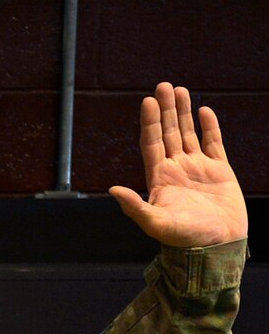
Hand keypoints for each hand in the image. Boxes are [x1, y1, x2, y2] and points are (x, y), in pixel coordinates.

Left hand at [109, 82, 247, 247]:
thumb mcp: (156, 223)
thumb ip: (135, 206)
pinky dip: (209, 127)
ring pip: (189, 134)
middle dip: (166, 110)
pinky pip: (214, 143)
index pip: (151, 143)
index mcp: (159, 178)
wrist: (217, 247)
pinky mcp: (220, 171)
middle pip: (169, 133)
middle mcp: (176, 169)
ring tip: (180, 90)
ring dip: (184, 113)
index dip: (149, 123)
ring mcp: (198, 168)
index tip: (147, 101)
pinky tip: (204, 111)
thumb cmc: (185, 238)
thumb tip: (112, 189)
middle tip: (163, 86)